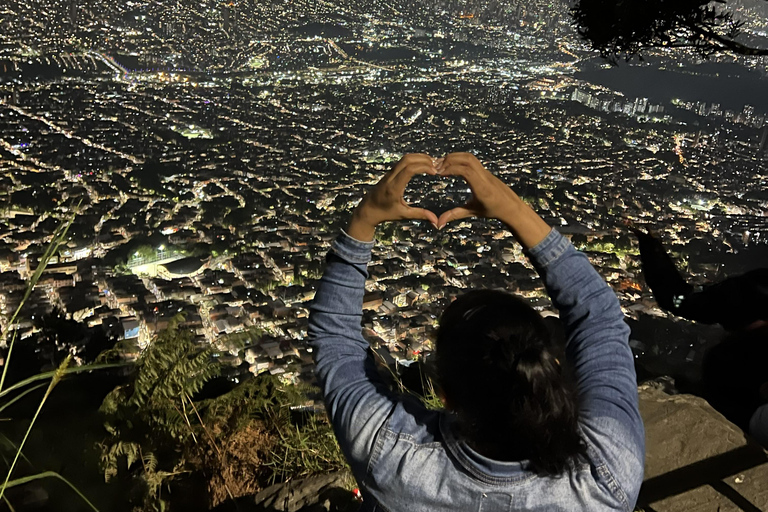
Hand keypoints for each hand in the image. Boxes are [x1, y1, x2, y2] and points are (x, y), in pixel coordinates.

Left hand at [347, 153, 438, 241]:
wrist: (368, 209)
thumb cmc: (385, 213)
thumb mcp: (403, 215)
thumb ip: (420, 215)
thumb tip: (436, 222)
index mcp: (394, 188)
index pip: (409, 170)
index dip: (423, 167)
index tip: (434, 172)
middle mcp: (390, 178)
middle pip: (407, 159)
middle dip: (423, 159)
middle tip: (435, 165)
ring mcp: (389, 174)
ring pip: (404, 158)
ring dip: (418, 157)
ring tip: (431, 163)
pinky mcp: (389, 173)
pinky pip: (402, 161)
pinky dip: (413, 160)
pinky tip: (422, 165)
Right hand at [435, 152, 550, 248]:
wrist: (511, 206)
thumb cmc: (492, 211)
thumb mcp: (472, 212)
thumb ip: (454, 215)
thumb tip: (438, 224)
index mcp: (482, 188)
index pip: (466, 171)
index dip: (451, 169)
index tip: (439, 173)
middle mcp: (484, 177)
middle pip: (467, 159)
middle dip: (450, 160)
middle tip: (436, 167)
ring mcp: (486, 172)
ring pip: (470, 157)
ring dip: (455, 157)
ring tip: (441, 164)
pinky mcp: (485, 170)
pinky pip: (472, 160)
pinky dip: (460, 159)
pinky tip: (451, 165)